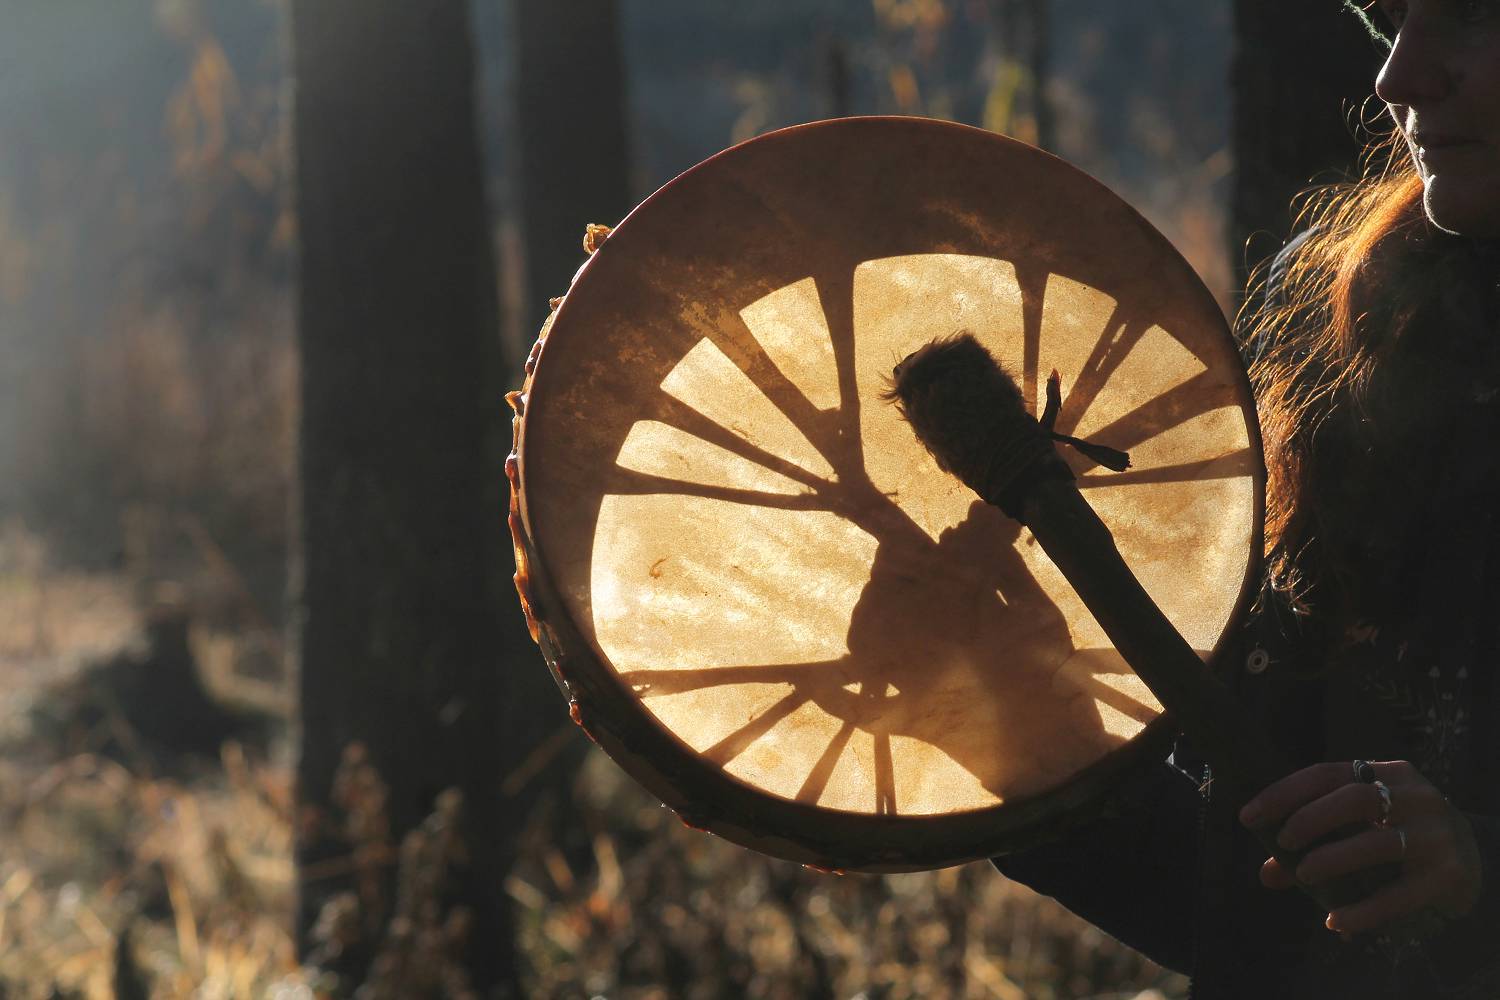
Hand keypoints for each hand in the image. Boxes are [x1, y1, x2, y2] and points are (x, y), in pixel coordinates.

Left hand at [1238, 760, 1483, 933]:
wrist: (1478, 860)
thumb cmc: (1402, 836)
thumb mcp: (1364, 827)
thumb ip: (1315, 842)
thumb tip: (1266, 874)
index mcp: (1388, 773)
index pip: (1327, 772)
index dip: (1284, 793)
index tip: (1249, 816)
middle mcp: (1415, 796)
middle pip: (1354, 799)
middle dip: (1309, 820)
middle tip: (1282, 844)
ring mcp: (1436, 835)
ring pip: (1376, 843)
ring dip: (1332, 860)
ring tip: (1302, 875)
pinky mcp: (1449, 875)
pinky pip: (1399, 895)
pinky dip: (1362, 910)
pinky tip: (1334, 921)